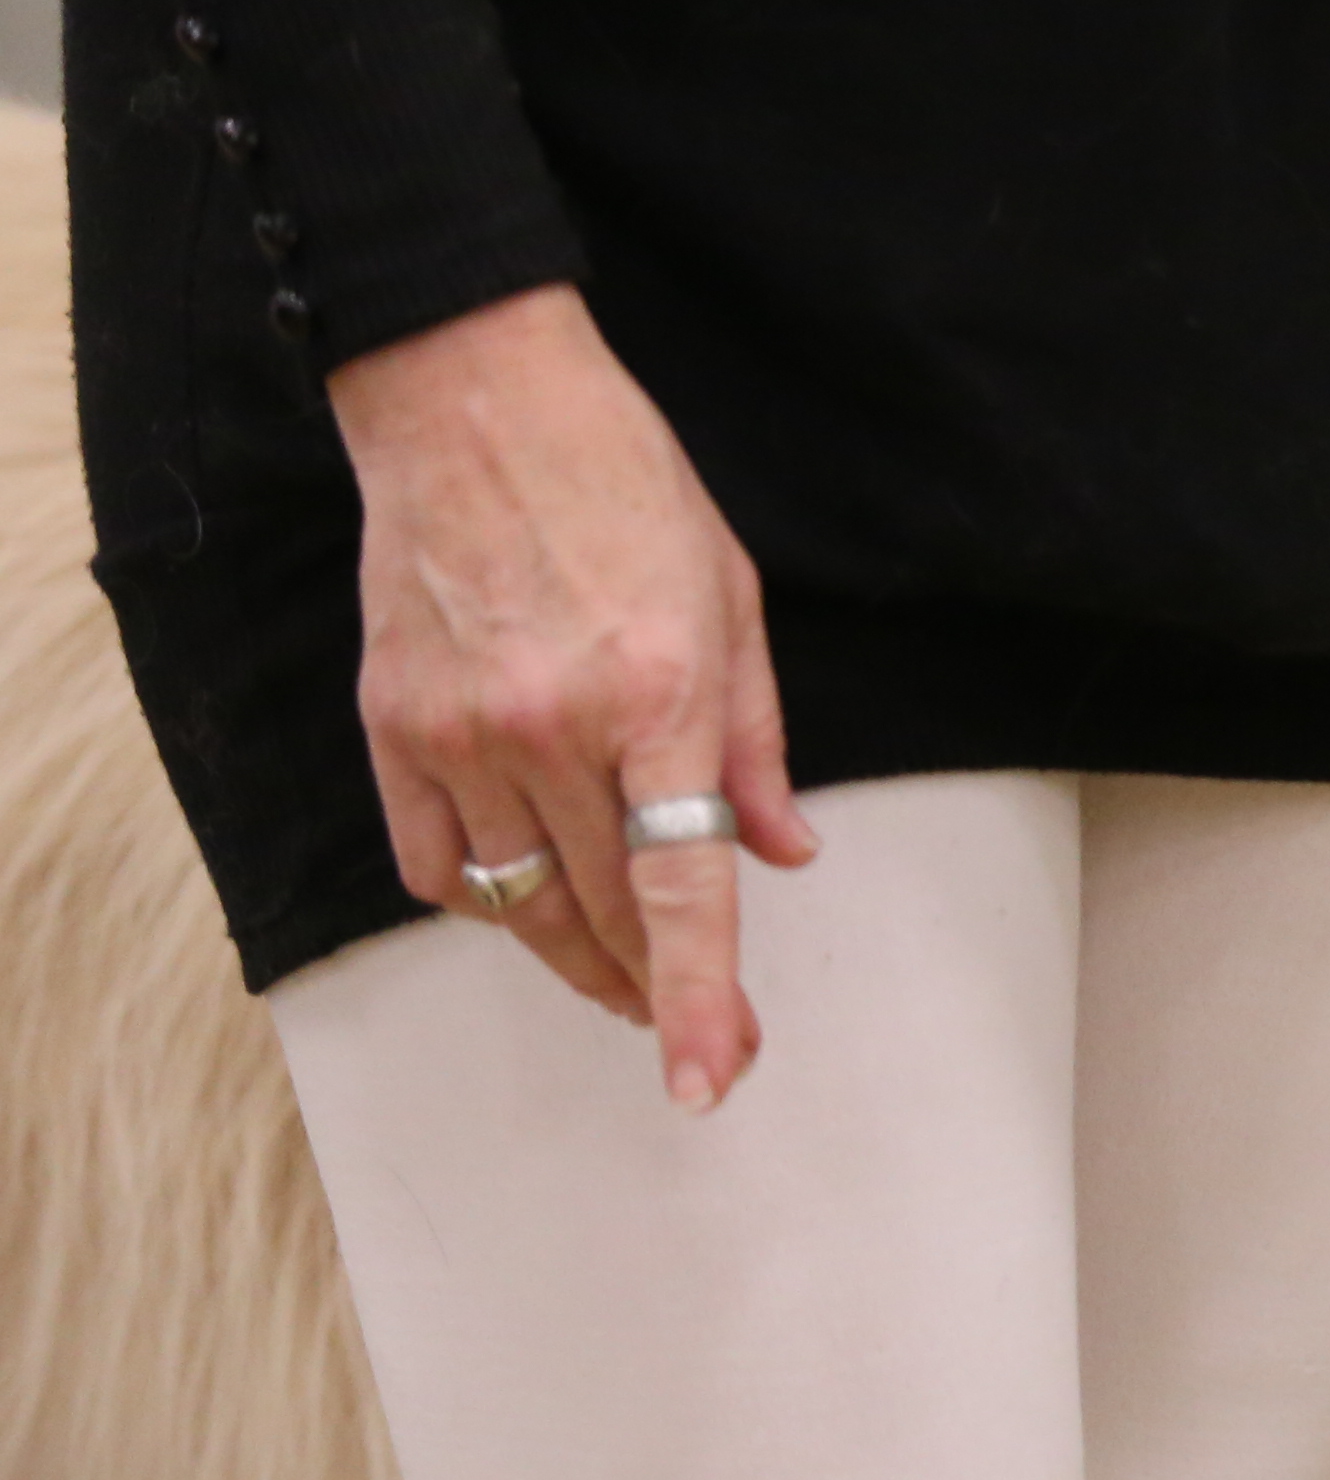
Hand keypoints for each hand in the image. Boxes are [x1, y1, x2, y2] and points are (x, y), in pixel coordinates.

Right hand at [328, 286, 815, 1108]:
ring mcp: (461, 732)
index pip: (682, 888)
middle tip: (701, 1036)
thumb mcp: (733, 602)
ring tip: (627, 985)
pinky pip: (437, 862)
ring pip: (521, 904)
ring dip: (580, 961)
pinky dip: (485, 902)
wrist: (473, 402)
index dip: (700, 997)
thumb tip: (785, 854)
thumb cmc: (623, 487)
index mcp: (658, 697)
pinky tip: (528, 904)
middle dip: (659, 992)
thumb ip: (757, 743)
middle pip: (606, 912)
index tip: (710, 1077)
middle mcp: (553, 730)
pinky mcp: (394, 724)